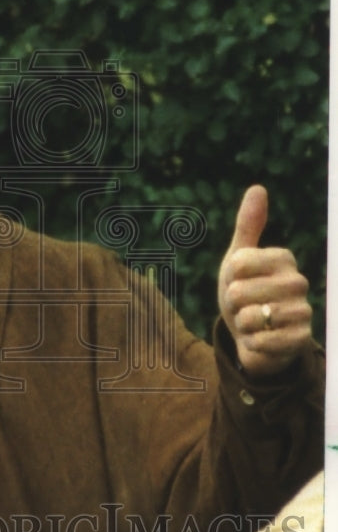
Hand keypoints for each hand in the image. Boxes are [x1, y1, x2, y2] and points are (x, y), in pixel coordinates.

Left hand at [218, 185, 311, 377]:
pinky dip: (252, 343)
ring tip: (252, 322)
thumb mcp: (238, 259)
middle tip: (244, 305)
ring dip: (242, 324)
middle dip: (233, 303)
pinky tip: (260, 339)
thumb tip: (258, 188)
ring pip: (251, 317)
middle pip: (241, 291)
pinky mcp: (301, 339)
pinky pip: (261, 341)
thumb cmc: (245, 292)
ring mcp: (303, 311)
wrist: (252, 334)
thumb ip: (248, 225)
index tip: (238, 280)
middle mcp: (298, 282)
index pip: (238, 262)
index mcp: (283, 258)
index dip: (229, 276)